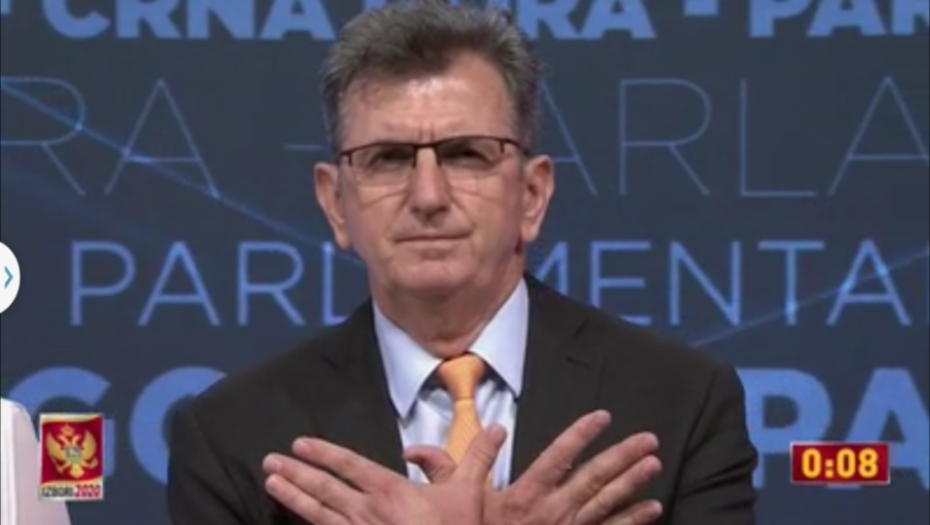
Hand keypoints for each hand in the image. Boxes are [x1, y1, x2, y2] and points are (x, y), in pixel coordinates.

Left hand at [262, 425, 505, 524]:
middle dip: (296, 472)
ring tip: (270, 483)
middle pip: (325, 488)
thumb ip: (477, 458)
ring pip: (317, 514)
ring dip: (292, 497)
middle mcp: (368, 513)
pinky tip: (292, 522)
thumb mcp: (470, 494)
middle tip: (269, 460)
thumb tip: (497, 428)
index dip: (324, 454)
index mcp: (391, 492)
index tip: (300, 444)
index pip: (351, 466)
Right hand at [419, 411, 662, 524]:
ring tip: (655, 463)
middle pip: (593, 480)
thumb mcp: (456, 508)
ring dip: (633, 483)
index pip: (557, 458)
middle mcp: (552, 514)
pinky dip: (634, 521)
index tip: (602, 416)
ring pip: (607, 504)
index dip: (580, 435)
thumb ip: (443, 473)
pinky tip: (653, 508)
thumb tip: (415, 448)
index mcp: (523, 497)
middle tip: (648, 439)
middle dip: (622, 457)